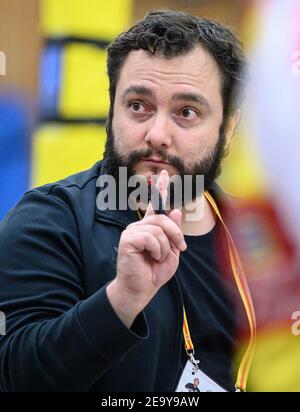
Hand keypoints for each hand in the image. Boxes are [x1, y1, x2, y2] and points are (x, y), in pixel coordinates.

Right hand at [106, 170, 186, 327]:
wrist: (141, 290)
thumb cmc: (154, 272)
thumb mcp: (171, 251)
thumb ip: (174, 232)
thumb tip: (175, 210)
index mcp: (149, 227)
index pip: (155, 204)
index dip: (160, 188)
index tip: (163, 173)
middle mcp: (139, 226)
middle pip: (162, 217)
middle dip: (176, 234)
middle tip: (180, 248)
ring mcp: (132, 232)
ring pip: (158, 228)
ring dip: (165, 247)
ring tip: (158, 258)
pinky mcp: (128, 240)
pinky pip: (151, 237)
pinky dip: (157, 250)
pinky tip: (151, 258)